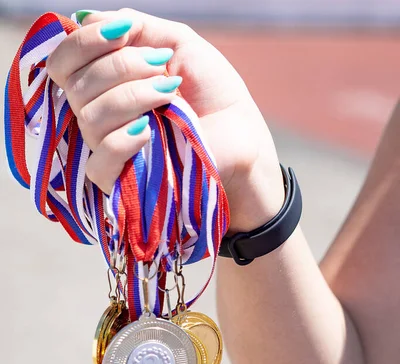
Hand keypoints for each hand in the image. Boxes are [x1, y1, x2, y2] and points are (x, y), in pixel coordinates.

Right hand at [47, 8, 283, 230]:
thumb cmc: (213, 92)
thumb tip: (86, 18)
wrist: (240, 134)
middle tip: (161, 67)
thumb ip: (135, 28)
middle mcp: (100, 115)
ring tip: (170, 94)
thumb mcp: (178, 43)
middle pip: (76, 88)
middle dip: (120, 67)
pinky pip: (99, 163)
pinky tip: (148, 132)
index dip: (83, 42)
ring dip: (132, 98)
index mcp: (106, 84)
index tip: (123, 32)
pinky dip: (122, 141)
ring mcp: (110, 151)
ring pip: (90, 119)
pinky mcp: (123, 183)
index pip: (64, 63)